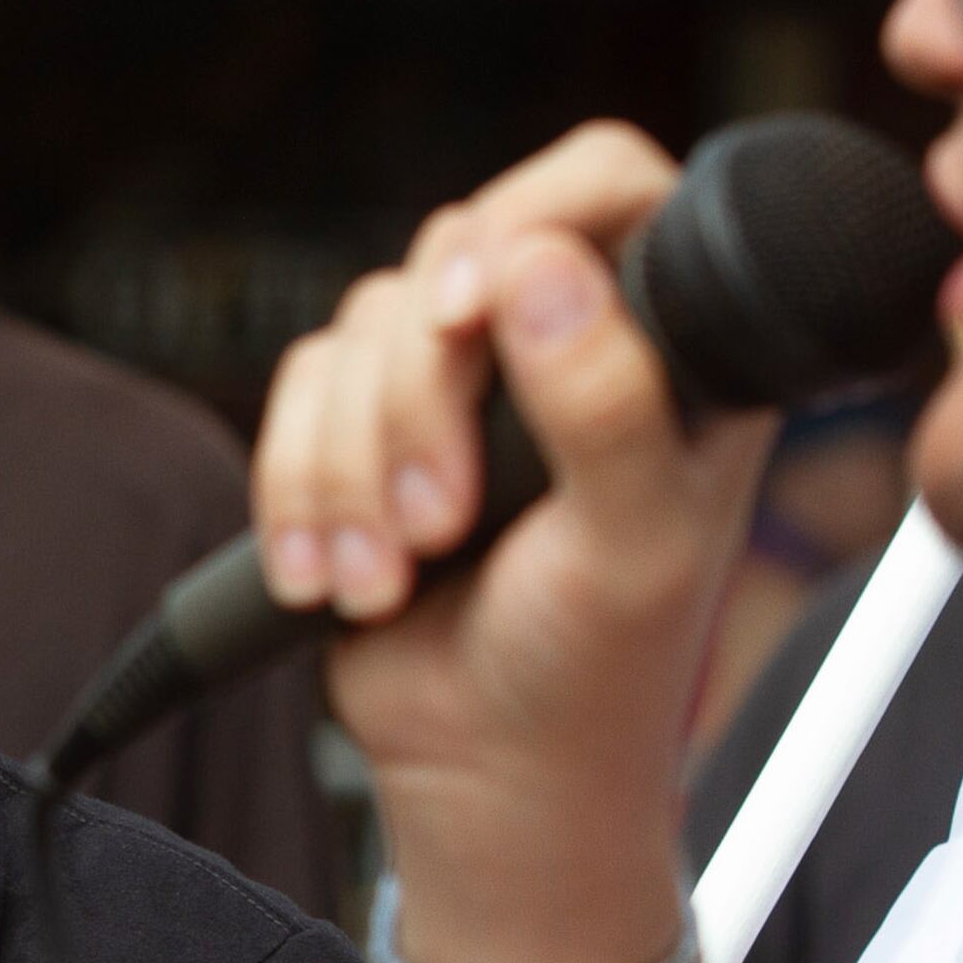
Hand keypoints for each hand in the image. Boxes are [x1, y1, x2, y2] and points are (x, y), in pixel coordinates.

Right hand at [252, 123, 776, 962]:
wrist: (489, 778)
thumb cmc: (595, 674)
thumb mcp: (634, 549)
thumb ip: (609, 404)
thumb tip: (540, 268)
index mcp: (668, 341)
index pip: (605, 183)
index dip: (529, 214)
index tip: (479, 309)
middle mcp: (563, 337)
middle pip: (449, 260)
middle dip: (420, 402)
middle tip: (444, 523)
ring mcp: (460, 382)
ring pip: (359, 331)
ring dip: (351, 468)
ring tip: (390, 576)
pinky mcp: (366, 429)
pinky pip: (294, 396)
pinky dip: (296, 489)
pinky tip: (332, 578)